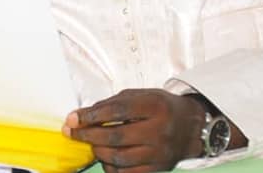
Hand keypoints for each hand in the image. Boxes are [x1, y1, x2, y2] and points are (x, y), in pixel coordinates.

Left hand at [62, 89, 204, 172]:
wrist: (191, 126)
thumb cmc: (159, 107)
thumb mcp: (139, 95)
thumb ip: (111, 104)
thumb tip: (81, 116)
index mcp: (154, 107)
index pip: (116, 111)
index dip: (91, 116)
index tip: (72, 118)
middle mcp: (159, 131)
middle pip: (116, 137)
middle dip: (88, 136)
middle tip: (71, 133)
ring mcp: (160, 153)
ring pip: (120, 158)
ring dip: (98, 152)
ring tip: (90, 144)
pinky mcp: (158, 169)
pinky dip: (111, 168)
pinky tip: (105, 158)